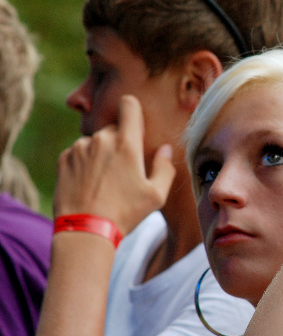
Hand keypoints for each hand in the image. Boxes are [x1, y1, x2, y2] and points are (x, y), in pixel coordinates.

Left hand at [54, 95, 175, 234]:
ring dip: (102, 152)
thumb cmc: (125, 213)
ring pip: (96, 141)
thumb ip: (165, 167)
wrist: (85, 230)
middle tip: (125, 168)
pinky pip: (79, 152)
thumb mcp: (157, 195)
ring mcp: (79, 148)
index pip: (129, 104)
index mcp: (127, 143)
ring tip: (106, 181)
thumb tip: (165, 149)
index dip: (134, 109)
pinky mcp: (64, 159)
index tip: (137, 124)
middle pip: (114, 127)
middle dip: (121, 141)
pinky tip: (90, 184)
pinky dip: (86, 163)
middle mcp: (101, 139)